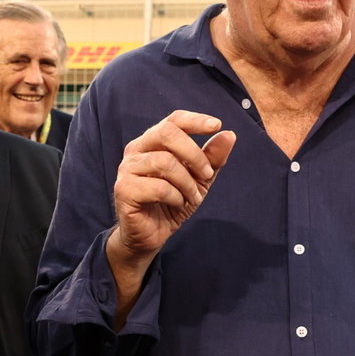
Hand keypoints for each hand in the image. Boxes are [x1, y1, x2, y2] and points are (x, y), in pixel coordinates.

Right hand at [109, 110, 236, 265]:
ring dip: (187, 182)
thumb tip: (229, 135)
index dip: (194, 120)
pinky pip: (158, 187)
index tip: (216, 125)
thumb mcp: (199, 179)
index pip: (173, 120)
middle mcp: (136, 150)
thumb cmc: (172, 202)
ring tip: (193, 197)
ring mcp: (127, 169)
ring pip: (164, 162)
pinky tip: (177, 203)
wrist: (152, 235)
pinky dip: (176, 196)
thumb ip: (212, 158)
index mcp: (152, 142)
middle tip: (207, 174)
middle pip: (166, 132)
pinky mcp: (124, 190)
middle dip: (193, 153)